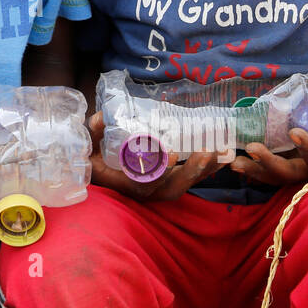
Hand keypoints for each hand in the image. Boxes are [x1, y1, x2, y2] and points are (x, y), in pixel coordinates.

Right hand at [86, 112, 227, 201]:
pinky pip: (187, 180)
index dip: (160, 171)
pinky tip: (219, 157)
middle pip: (172, 188)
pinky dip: (204, 171)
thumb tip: (100, 117)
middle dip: (191, 172)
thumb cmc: (92, 161)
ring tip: (220, 154)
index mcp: (124, 183)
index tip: (172, 155)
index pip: (145, 182)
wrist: (96, 175)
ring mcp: (157, 188)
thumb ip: (93, 133)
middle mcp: (144, 190)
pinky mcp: (166, 183)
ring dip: (203, 171)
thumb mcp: (86, 147)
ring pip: (184, 185)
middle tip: (206, 153)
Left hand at [231, 128, 307, 185]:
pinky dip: (252, 168)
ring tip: (234, 162)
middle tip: (253, 148)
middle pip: (289, 173)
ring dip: (255, 169)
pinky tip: (234, 161)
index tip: (296, 132)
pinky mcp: (291, 165)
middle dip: (270, 164)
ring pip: (274, 176)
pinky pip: (269, 173)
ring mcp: (301, 171)